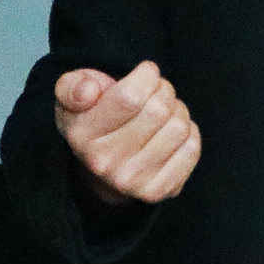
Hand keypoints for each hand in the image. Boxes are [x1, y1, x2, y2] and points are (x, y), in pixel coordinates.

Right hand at [53, 61, 201, 205]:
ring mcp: (131, 181)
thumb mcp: (71, 96)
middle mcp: (104, 162)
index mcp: (81, 134)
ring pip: (178, 127)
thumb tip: (88, 90)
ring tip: (163, 112)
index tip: (146, 72)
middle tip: (156, 92)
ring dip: (177, 111)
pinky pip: (191, 149)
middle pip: (158, 110)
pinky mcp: (157, 191)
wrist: (101, 166)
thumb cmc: (93, 117)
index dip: (147, 76)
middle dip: (164, 90)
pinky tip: (170, 132)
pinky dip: (189, 133)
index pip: (130, 97)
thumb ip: (72, 86)